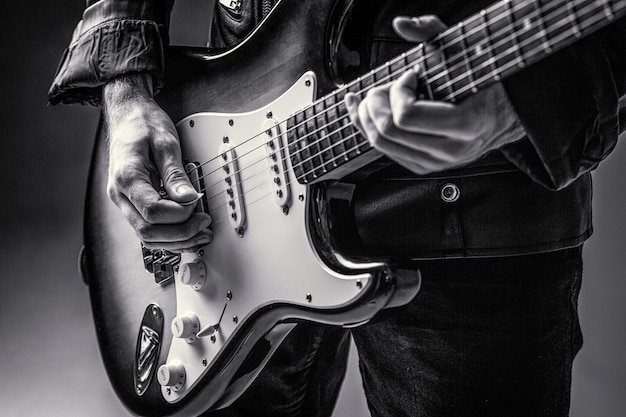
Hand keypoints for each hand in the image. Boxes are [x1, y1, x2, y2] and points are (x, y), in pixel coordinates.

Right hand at [103, 74, 211, 251]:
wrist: (127, 115)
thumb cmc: (143, 124)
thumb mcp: (165, 142)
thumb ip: (176, 174)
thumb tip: (189, 199)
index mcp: (126, 177)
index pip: (153, 212)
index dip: (180, 214)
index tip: (198, 203)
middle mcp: (120, 194)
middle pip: (147, 231)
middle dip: (180, 233)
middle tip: (204, 223)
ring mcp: (124, 201)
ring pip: (146, 236)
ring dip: (175, 241)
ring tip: (201, 233)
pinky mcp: (132, 203)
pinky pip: (148, 229)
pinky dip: (168, 236)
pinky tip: (187, 232)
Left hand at [345, 15, 524, 174]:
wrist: (502, 115)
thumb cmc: (481, 80)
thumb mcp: (461, 51)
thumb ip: (432, 31)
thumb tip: (401, 23)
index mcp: (464, 123)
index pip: (406, 116)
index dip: (398, 90)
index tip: (410, 74)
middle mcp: (449, 149)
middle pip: (388, 131)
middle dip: (374, 102)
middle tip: (382, 85)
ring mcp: (435, 162)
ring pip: (381, 143)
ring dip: (366, 116)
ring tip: (373, 96)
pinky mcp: (423, 166)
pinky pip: (385, 151)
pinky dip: (368, 128)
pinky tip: (364, 110)